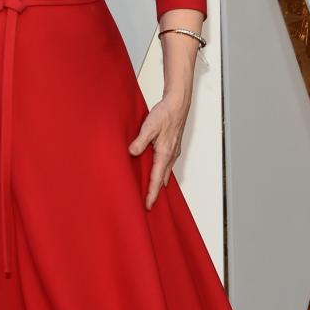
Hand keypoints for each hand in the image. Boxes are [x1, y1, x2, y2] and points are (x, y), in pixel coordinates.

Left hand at [127, 89, 191, 209]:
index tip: (148, 205)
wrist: (178, 103)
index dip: (151, 194)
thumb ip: (140, 141)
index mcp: (164, 154)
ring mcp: (173, 151)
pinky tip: (156, 170)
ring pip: (165, 172)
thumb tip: (132, 153)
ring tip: (151, 190)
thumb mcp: (149, 127)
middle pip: (162, 179)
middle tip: (148, 202)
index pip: (156, 180)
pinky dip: (161, 171)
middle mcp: (171, 155)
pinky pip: (167, 164)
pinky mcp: (173, 146)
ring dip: (159, 182)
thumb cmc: (165, 114)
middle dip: (156, 191)